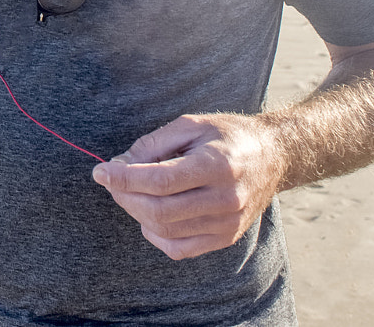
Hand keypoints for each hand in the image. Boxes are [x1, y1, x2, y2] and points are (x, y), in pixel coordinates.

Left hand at [90, 113, 284, 260]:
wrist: (273, 157)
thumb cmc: (228, 136)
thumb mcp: (191, 126)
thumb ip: (153, 144)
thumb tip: (119, 165)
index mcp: (217, 165)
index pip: (160, 180)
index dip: (124, 178)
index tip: (100, 171)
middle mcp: (225, 199)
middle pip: (160, 210)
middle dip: (125, 196)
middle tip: (112, 180)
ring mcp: (227, 223)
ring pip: (166, 230)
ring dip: (136, 212)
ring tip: (129, 192)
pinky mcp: (226, 238)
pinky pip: (180, 249)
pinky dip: (155, 234)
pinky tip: (149, 215)